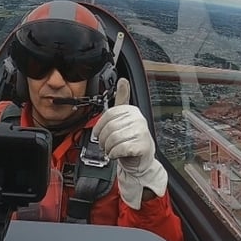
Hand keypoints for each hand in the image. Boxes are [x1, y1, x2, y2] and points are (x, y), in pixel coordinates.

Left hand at [93, 78, 167, 209]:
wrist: (141, 159)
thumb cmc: (131, 138)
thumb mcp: (124, 118)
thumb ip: (122, 98)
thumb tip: (123, 80)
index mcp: (132, 110)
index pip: (109, 115)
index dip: (99, 126)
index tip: (98, 133)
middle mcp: (138, 119)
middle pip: (110, 128)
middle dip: (103, 139)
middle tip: (104, 145)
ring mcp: (142, 133)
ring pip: (114, 138)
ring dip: (108, 148)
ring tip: (110, 150)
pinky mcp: (142, 146)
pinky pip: (120, 148)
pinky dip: (114, 154)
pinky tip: (116, 154)